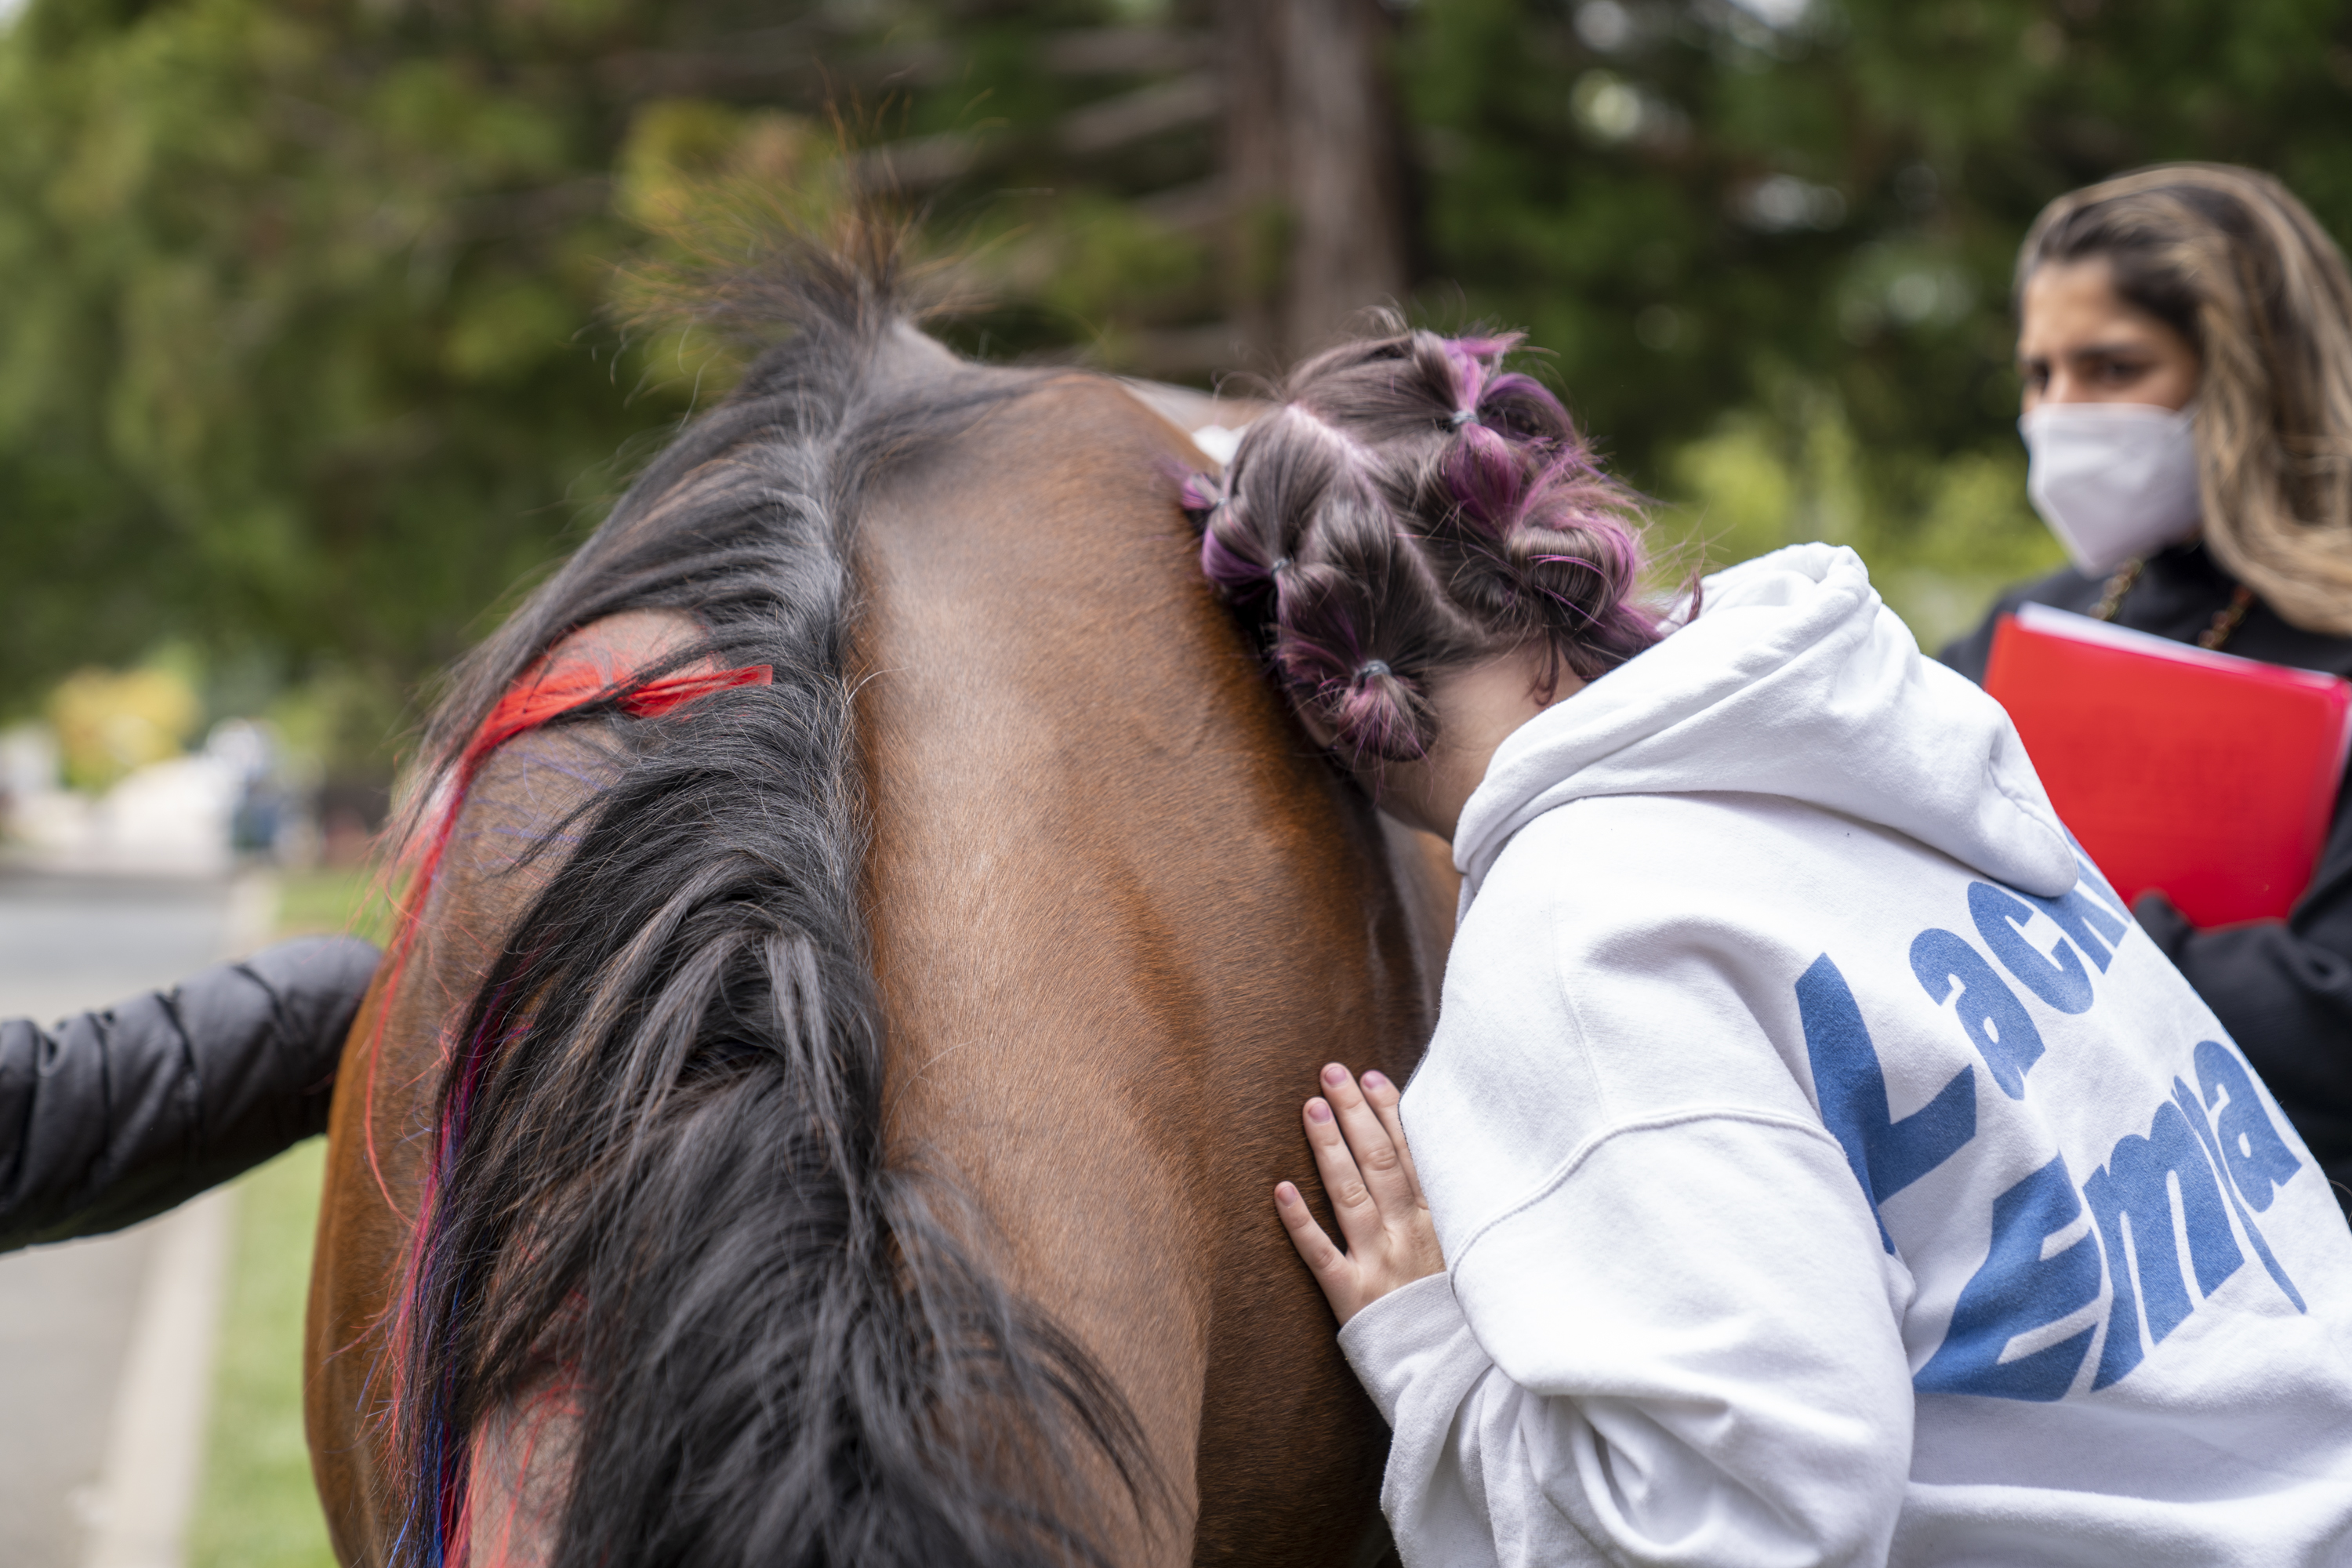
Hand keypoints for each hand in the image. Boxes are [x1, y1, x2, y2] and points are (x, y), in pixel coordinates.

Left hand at [1275, 1063, 1444, 1325]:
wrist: (1459, 1379)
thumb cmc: (1458, 1315)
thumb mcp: (1468, 1256)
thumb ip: (1447, 1213)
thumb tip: (1427, 1166)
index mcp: (1439, 1222)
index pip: (1410, 1154)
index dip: (1389, 1112)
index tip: (1370, 1076)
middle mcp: (1409, 1235)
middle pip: (1378, 1163)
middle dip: (1354, 1113)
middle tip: (1330, 1072)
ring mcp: (1379, 1264)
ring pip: (1350, 1196)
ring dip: (1330, 1149)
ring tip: (1310, 1108)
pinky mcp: (1353, 1297)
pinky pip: (1321, 1255)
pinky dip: (1300, 1222)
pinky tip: (1280, 1190)